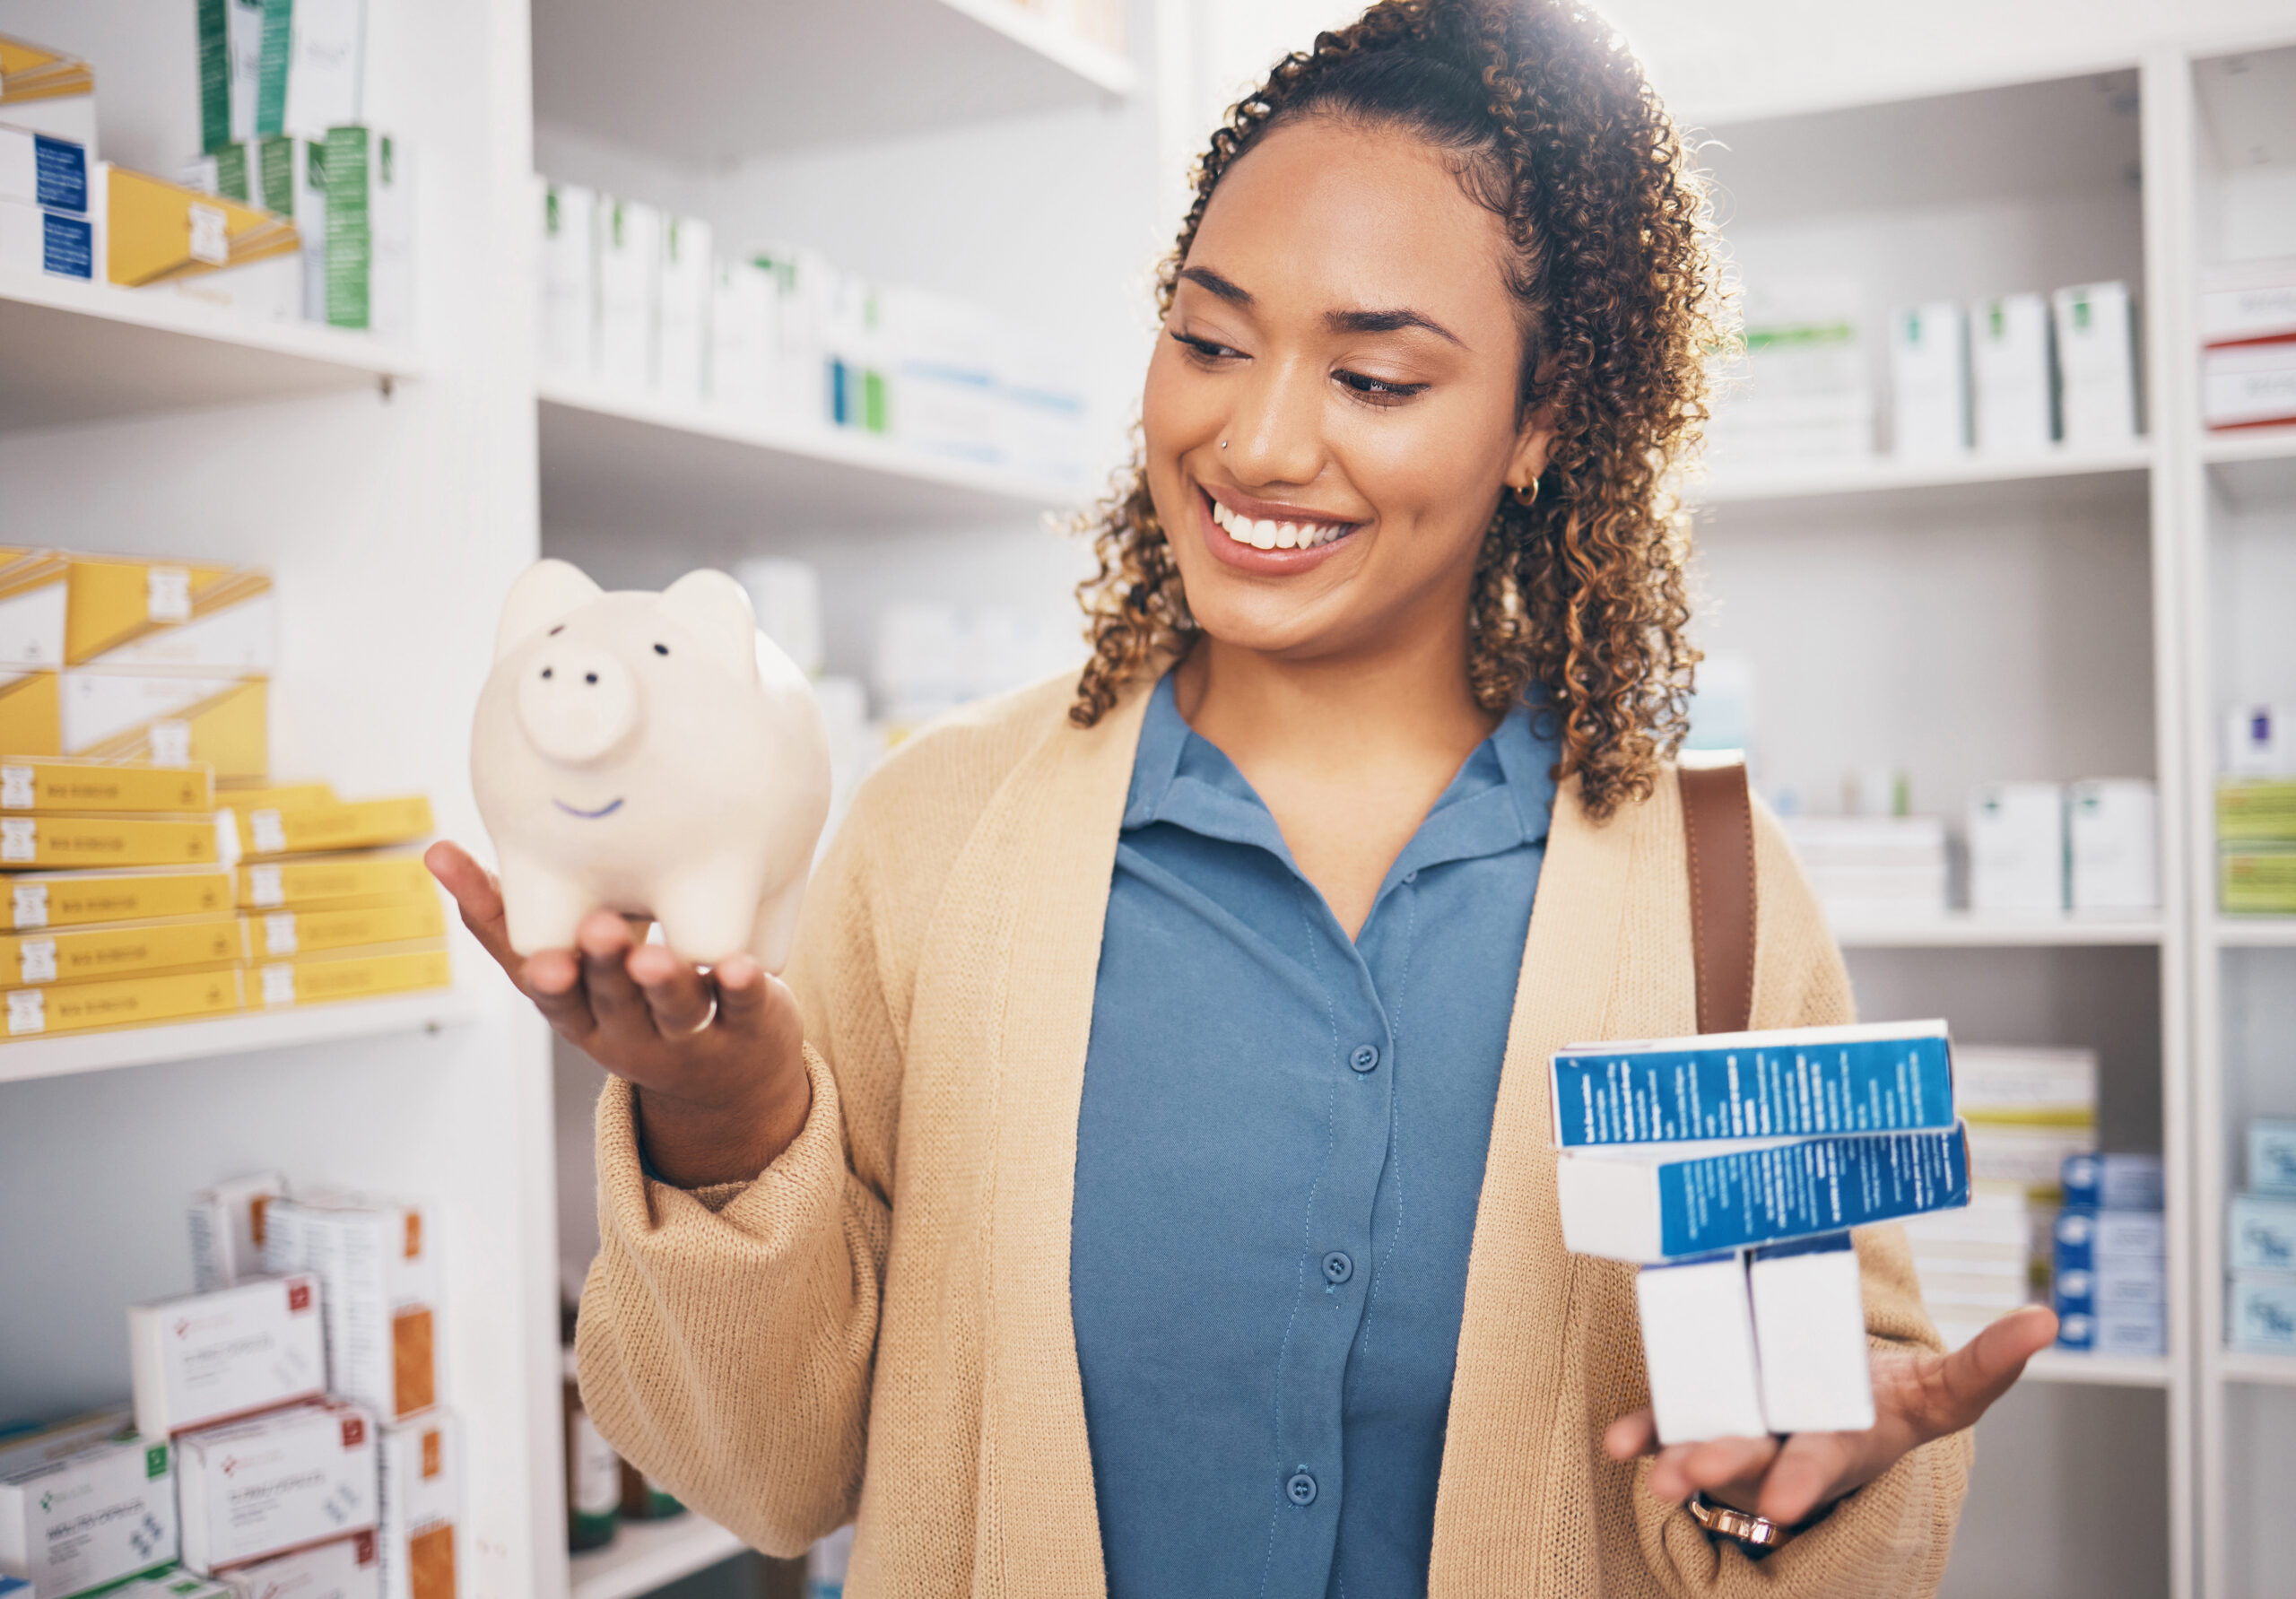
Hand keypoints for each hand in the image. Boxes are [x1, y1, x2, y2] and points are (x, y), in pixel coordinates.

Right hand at [426, 841, 811, 1185]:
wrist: (728, 1081)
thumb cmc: (630, 1004)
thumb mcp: (564, 973)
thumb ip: (502, 917)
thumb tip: (434, 852)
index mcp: (579, 1015)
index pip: (555, 997)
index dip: (549, 979)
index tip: (543, 960)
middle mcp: (630, 1032)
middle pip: (614, 1003)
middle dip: (604, 969)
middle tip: (600, 928)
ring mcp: (691, 1037)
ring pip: (676, 1011)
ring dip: (665, 984)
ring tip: (658, 957)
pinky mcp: (749, 1029)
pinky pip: (745, 1009)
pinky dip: (741, 987)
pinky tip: (741, 963)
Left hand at [1603, 1303, 2057, 1529]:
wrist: (1841, 1413)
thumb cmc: (1887, 1404)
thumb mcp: (1944, 1388)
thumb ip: (1990, 1362)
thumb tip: (2047, 1322)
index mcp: (1844, 1438)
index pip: (1822, 1462)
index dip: (1801, 1482)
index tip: (1778, 1505)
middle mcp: (1786, 1442)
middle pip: (1751, 1457)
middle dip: (1721, 1466)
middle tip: (1685, 1475)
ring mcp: (1743, 1430)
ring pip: (1705, 1444)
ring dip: (1674, 1455)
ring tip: (1648, 1469)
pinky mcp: (1705, 1411)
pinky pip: (1669, 1422)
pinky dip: (1642, 1430)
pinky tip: (1617, 1442)